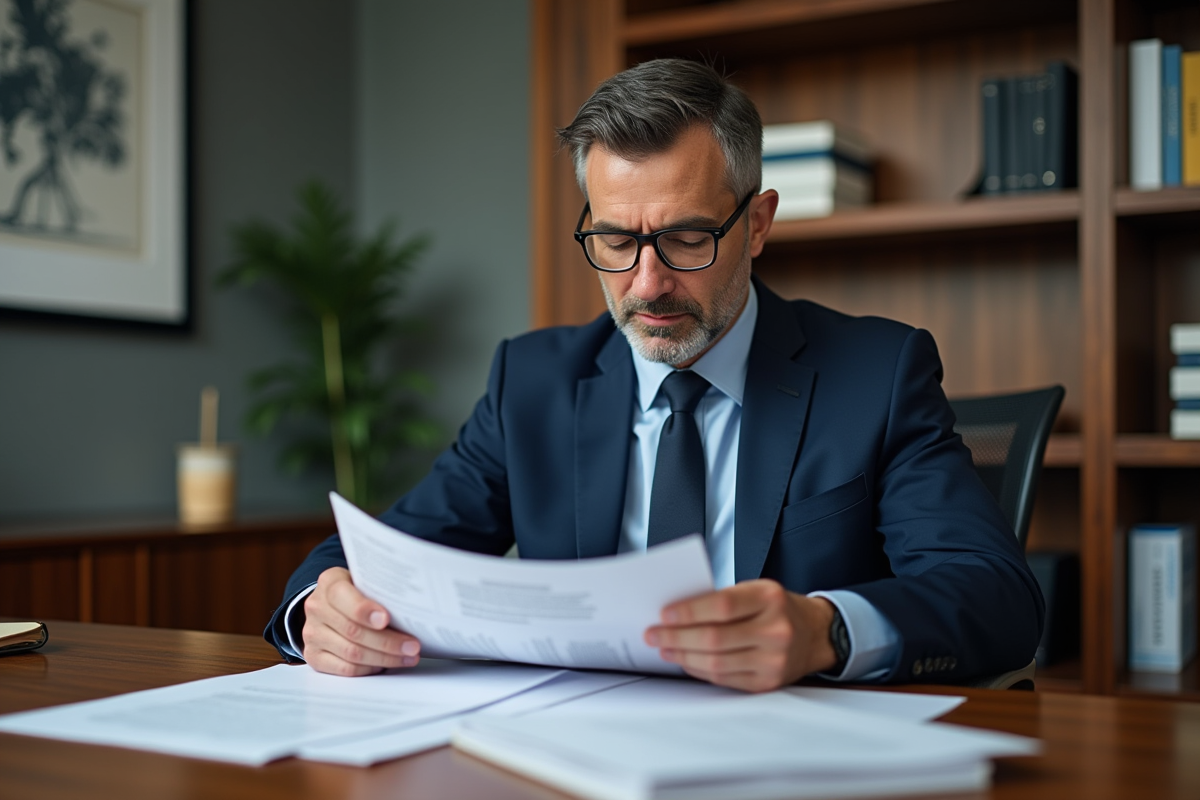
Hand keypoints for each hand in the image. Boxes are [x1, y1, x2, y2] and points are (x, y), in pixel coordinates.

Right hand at [301, 566, 420, 675]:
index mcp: (329, 583)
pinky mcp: (314, 656)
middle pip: (353, 630)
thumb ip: (379, 590)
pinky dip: (370, 668)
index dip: (365, 610)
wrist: (330, 606)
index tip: (386, 619)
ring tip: (407, 657)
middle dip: (388, 641)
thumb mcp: (365, 582)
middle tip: (412, 646)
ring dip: (384, 658)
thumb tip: (411, 607)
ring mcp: (312, 633)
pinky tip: (386, 664)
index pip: (343, 596)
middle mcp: (316, 607)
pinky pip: (345, 669)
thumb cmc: (356, 592)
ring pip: (351, 653)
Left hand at [644, 579, 837, 691]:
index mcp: (770, 598)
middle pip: (715, 638)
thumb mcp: (756, 590)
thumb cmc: (777, 608)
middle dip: (676, 637)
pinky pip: (724, 679)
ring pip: (716, 663)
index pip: (722, 606)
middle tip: (654, 634)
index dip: (689, 611)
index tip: (664, 614)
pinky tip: (686, 662)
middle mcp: (775, 630)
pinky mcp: (768, 682)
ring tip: (665, 649)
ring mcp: (774, 660)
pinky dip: (699, 671)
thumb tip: (677, 612)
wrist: (815, 633)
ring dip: (683, 656)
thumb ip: (722, 599)